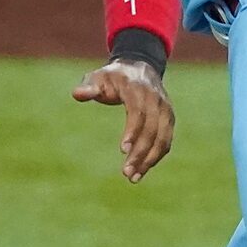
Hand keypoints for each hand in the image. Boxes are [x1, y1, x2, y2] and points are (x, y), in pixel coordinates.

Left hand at [73, 58, 174, 183]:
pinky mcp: (169, 119)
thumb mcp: (98, 77)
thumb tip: (77, 94)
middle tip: (126, 172)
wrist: (139, 68)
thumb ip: (89, 87)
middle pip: (152, 128)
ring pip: (163, 138)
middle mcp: (156, 99)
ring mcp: (165, 109)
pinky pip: (166, 141)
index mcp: (137, 88)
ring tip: (133, 178)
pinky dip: (156, 157)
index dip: (133, 131)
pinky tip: (142, 170)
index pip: (138, 111)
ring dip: (150, 159)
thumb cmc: (113, 77)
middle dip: (140, 152)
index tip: (123, 149)